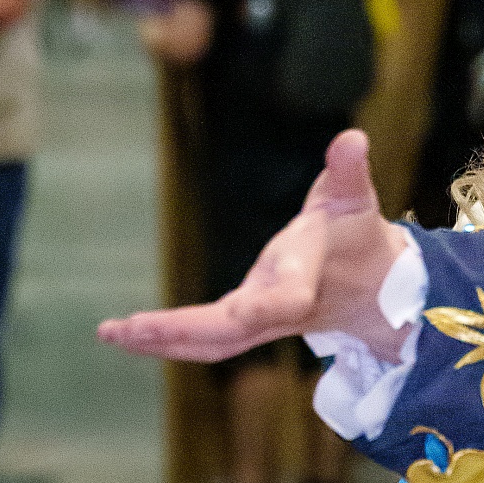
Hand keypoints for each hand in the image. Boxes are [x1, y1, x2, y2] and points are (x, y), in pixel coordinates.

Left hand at [98, 127, 412, 362]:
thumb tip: (353, 138)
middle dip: (179, 331)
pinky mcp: (246, 323)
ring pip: (210, 344)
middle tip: (127, 328)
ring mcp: (260, 322)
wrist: (372, 292)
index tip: (240, 311)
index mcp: (304, 280)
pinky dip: (167, 339)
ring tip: (110, 333)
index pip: (284, 300)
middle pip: (228, 333)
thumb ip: (349, 172)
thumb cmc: (358, 236)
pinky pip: (204, 340)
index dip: (262, 306)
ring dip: (160, 342)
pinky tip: (129, 333)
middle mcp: (279, 310)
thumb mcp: (355, 200)